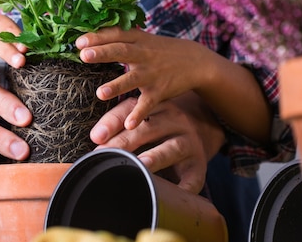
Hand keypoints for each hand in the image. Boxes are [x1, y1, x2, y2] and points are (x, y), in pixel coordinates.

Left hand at [77, 27, 271, 143]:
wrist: (195, 61)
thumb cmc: (159, 50)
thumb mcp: (142, 38)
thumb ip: (119, 37)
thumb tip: (87, 35)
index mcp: (137, 40)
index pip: (116, 35)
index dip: (98, 37)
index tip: (79, 41)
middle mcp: (143, 55)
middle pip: (121, 52)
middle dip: (103, 53)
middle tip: (84, 55)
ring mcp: (152, 74)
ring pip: (132, 79)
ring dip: (117, 86)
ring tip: (100, 93)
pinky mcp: (160, 91)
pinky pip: (148, 104)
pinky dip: (139, 114)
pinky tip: (129, 125)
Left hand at [90, 92, 224, 192]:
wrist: (205, 127)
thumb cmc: (160, 124)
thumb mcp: (141, 115)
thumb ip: (116, 121)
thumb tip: (96, 137)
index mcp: (157, 106)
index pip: (132, 110)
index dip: (113, 122)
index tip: (96, 137)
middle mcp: (175, 121)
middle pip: (149, 129)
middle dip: (125, 142)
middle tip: (105, 154)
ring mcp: (189, 143)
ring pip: (173, 148)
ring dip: (156, 156)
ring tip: (141, 164)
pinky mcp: (198, 166)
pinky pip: (193, 178)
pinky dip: (184, 187)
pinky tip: (171, 195)